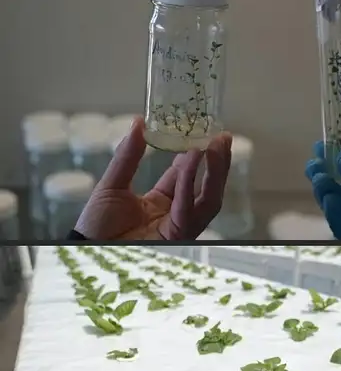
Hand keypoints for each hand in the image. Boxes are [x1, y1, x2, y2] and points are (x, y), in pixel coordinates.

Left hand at [74, 118, 232, 239]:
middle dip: (217, 164)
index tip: (202, 135)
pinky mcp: (177, 234)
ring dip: (213, 172)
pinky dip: (190, 182)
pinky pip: (188, 207)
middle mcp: (175, 214)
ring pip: (207, 199)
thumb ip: (128, 156)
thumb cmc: (97, 224)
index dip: (196, 157)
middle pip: (206, 189)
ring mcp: (179, 226)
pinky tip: (192, 160)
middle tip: (223, 137)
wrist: (88, 248)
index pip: (186, 177)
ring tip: (214, 146)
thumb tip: (138, 123)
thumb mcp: (112, 183)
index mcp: (161, 203)